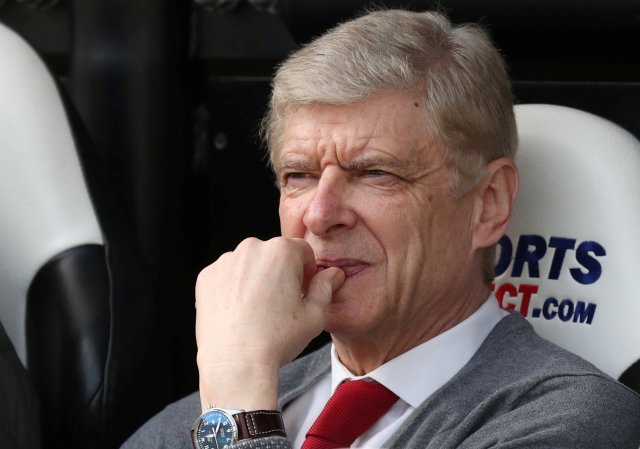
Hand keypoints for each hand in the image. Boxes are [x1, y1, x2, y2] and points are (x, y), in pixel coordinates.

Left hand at [195, 237, 344, 410]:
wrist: (236, 364)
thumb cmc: (277, 340)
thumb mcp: (314, 315)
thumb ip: (326, 287)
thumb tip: (334, 273)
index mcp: (281, 251)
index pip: (302, 251)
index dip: (306, 272)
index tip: (301, 292)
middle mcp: (251, 248)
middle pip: (273, 254)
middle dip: (280, 273)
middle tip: (279, 305)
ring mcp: (226, 262)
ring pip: (249, 264)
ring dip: (256, 279)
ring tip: (257, 311)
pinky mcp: (206, 277)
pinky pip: (226, 276)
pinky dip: (233, 288)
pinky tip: (239, 313)